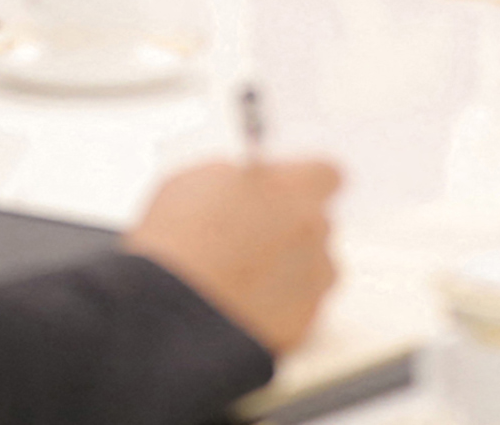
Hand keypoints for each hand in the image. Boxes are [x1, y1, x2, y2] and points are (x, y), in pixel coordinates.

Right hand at [123, 158, 340, 354]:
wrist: (174, 313)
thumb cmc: (180, 243)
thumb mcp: (197, 180)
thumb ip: (238, 177)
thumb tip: (245, 180)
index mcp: (292, 189)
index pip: (325, 173)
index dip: (303, 182)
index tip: (284, 189)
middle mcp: (313, 233)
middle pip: (317, 225)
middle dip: (289, 228)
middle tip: (248, 237)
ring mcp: (312, 282)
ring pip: (313, 270)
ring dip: (288, 270)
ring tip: (241, 277)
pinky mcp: (302, 325)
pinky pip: (299, 309)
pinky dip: (278, 307)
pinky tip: (241, 305)